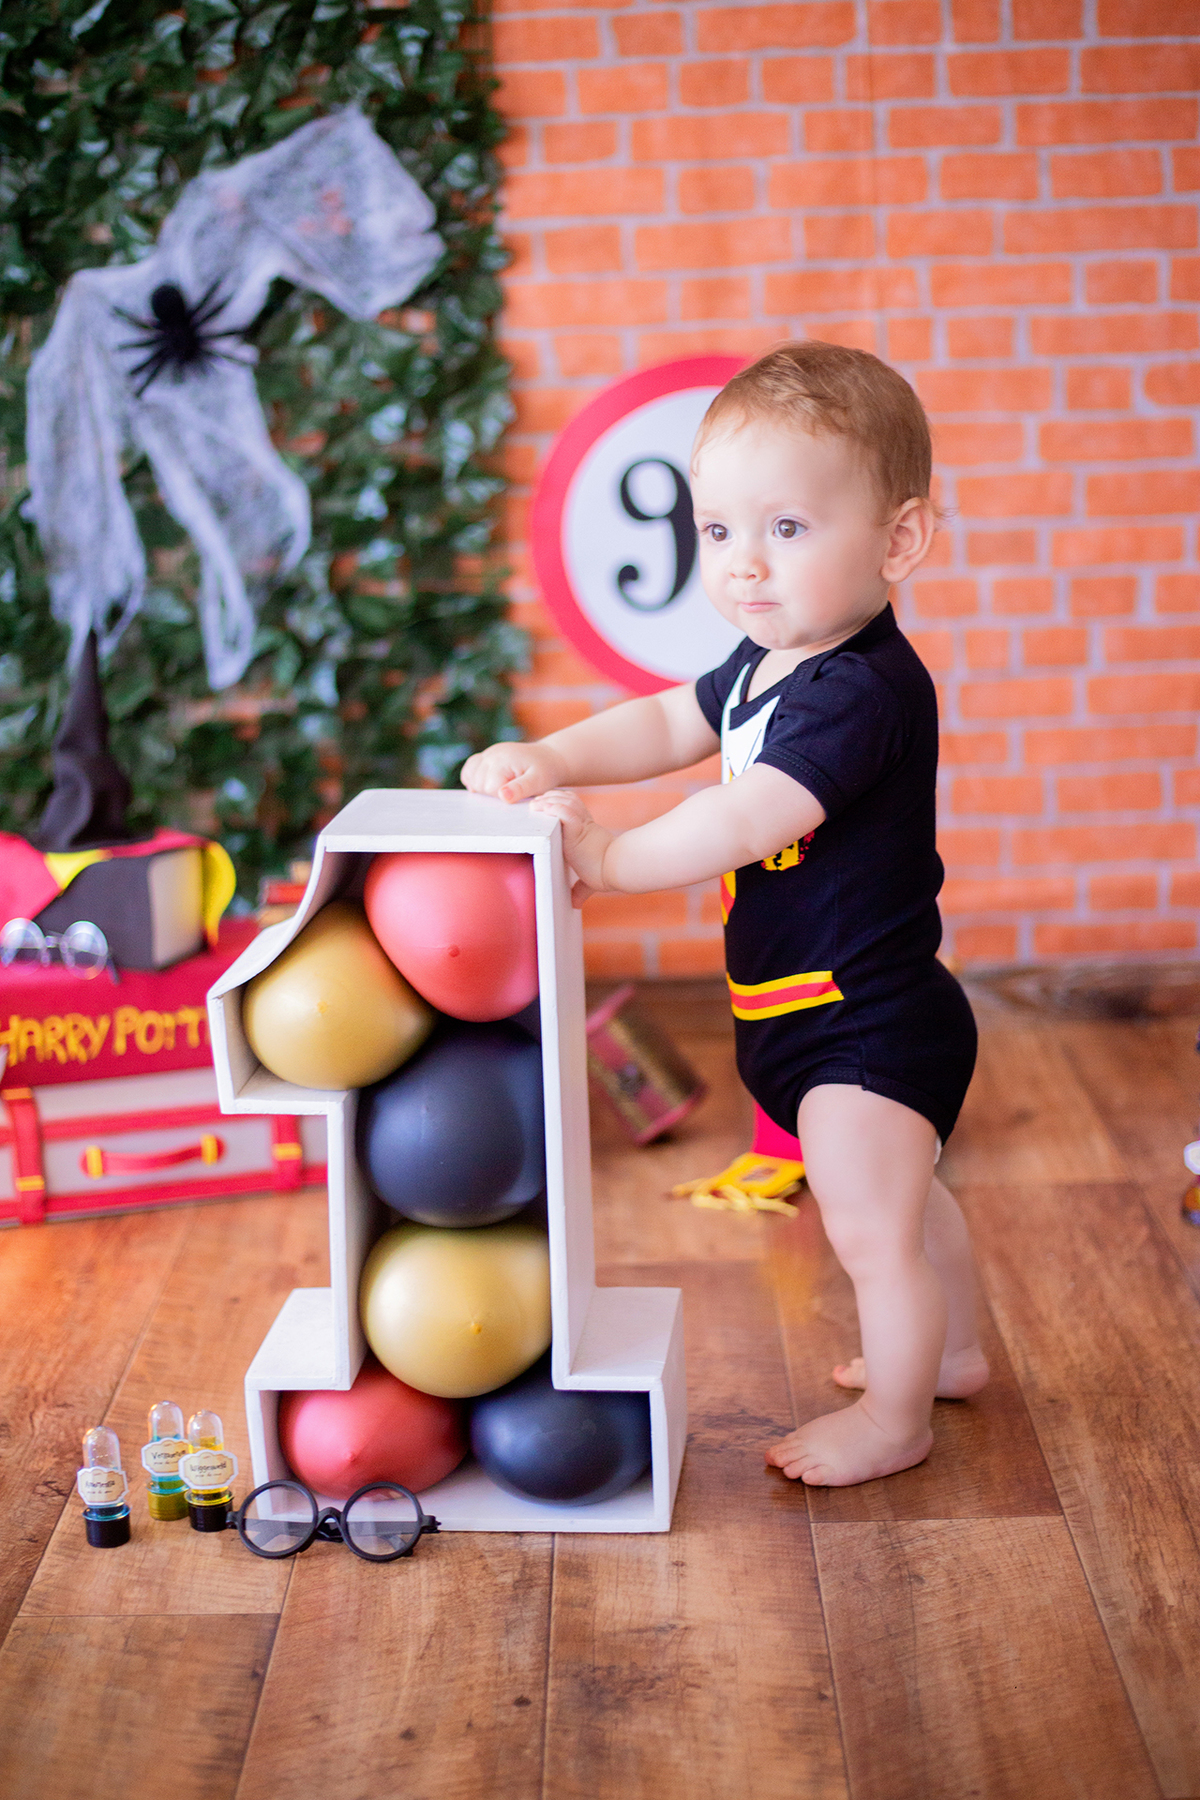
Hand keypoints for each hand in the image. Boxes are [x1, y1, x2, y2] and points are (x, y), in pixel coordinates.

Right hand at [460, 740, 567, 802]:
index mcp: (503, 760)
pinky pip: (469, 769)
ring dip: (483, 786)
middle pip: (478, 784)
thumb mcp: (538, 782)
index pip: (489, 789)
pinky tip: (488, 783)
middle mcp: (492, 754)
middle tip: (513, 788)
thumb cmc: (545, 771)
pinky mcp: (486, 756)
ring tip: (503, 785)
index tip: (518, 792)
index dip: (502, 796)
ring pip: (471, 777)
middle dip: (493, 792)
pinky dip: (474, 778)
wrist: (549, 758)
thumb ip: (520, 789)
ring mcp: (488, 753)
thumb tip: (502, 796)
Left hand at [530, 788, 613, 907]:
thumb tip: (575, 903)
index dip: (558, 803)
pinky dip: (554, 808)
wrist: (618, 870)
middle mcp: (585, 824)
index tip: (544, 806)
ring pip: (565, 803)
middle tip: (536, 803)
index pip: (572, 808)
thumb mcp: (590, 880)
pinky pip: (566, 813)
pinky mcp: (581, 830)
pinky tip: (543, 807)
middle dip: (550, 798)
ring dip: (549, 801)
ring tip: (535, 805)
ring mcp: (583, 825)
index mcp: (586, 830)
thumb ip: (580, 889)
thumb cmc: (607, 874)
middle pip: (567, 800)